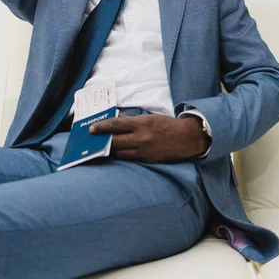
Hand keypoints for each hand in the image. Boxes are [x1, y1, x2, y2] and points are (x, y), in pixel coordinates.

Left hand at [89, 114, 210, 162]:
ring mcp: (144, 151)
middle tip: (95, 140)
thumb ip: (132, 120)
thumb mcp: (149, 117)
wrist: (187, 138)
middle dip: (103, 141)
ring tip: (107, 146)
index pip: (116, 125)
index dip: (101, 127)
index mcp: (141, 124)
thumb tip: (116, 120)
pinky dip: (123, 155)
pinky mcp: (148, 160)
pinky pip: (130, 159)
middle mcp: (141, 138)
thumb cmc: (167, 125)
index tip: (91, 129)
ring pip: (120, 153)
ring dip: (112, 150)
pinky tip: (120, 152)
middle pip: (115, 142)